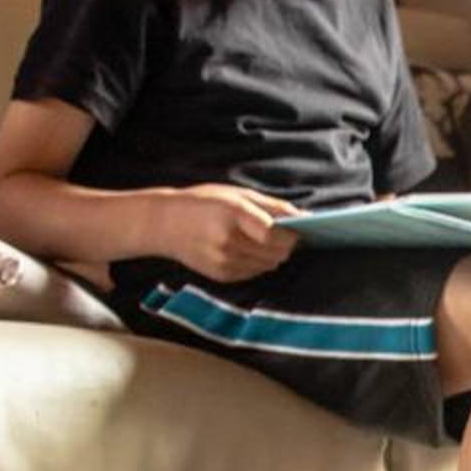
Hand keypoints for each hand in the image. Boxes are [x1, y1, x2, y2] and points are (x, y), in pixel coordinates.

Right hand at [162, 184, 298, 280]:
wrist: (164, 224)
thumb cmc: (204, 203)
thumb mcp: (237, 194)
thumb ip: (273, 206)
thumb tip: (306, 217)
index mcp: (233, 215)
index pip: (275, 234)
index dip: (292, 234)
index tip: (298, 229)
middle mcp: (229, 241)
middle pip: (276, 253)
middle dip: (286, 245)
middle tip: (284, 234)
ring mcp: (224, 262)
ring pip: (269, 265)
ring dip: (274, 255)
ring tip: (263, 240)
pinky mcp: (221, 275)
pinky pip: (255, 272)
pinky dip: (259, 262)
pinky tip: (247, 249)